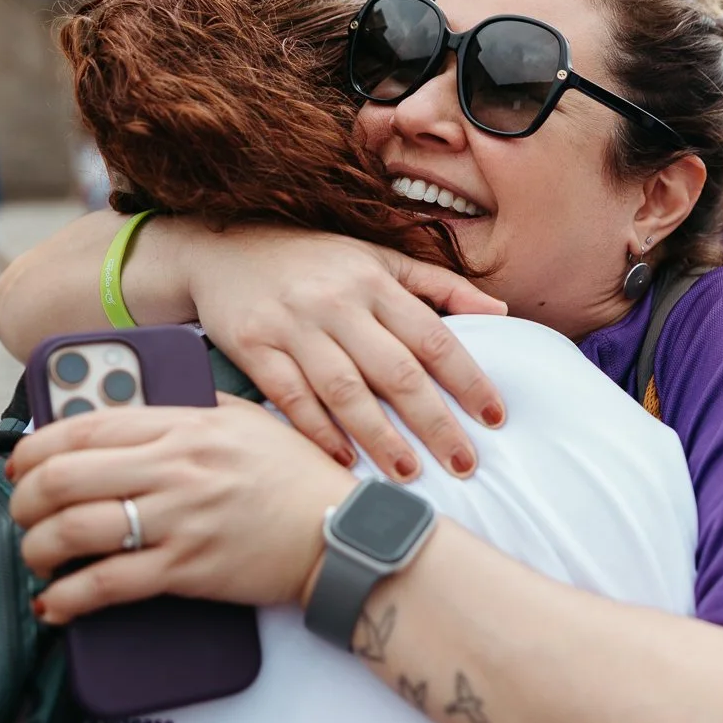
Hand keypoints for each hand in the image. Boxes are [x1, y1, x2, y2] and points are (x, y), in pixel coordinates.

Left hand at [7, 398, 349, 624]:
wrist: (340, 534)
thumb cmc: (295, 478)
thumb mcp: (245, 420)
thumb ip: (191, 409)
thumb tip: (134, 408)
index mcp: (185, 426)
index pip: (85, 428)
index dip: (35, 447)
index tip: (21, 465)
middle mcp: (176, 468)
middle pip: (65, 477)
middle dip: (25, 499)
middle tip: (22, 513)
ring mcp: (180, 519)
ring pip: (75, 529)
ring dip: (38, 547)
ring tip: (38, 557)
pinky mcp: (187, 569)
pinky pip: (107, 583)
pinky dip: (68, 597)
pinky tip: (55, 603)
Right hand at [177, 226, 507, 480]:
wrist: (221, 248)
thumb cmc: (313, 259)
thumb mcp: (377, 256)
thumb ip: (438, 285)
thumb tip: (501, 310)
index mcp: (374, 280)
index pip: (433, 336)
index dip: (468, 378)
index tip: (495, 417)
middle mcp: (336, 302)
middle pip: (395, 370)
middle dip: (433, 422)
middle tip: (464, 463)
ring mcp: (292, 325)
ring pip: (345, 390)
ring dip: (380, 436)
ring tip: (409, 475)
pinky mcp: (253, 346)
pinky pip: (290, 397)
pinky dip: (318, 431)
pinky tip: (344, 459)